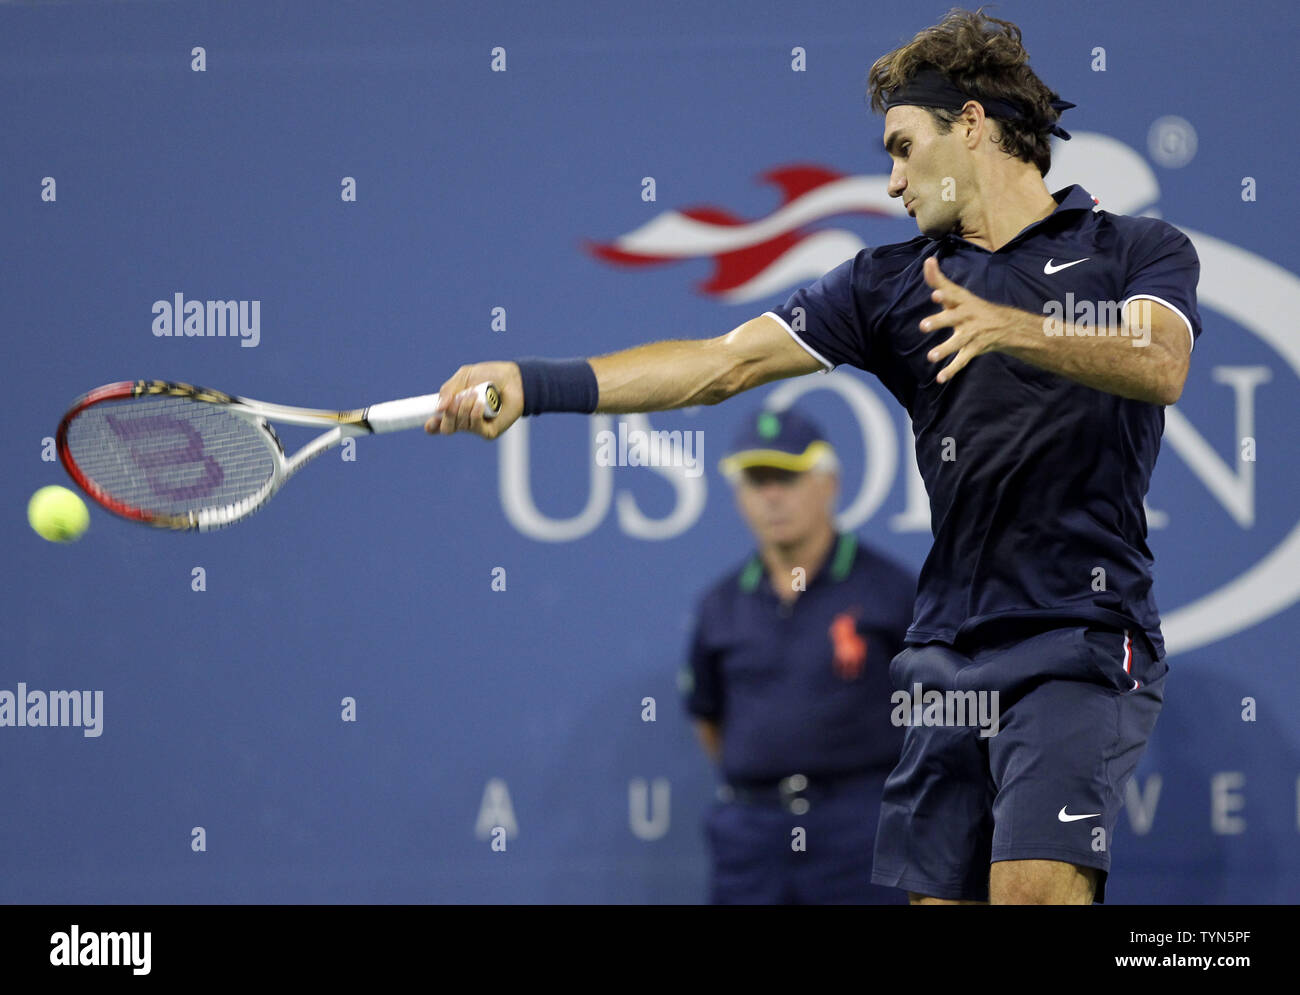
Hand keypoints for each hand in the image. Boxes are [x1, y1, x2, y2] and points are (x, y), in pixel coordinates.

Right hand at [425, 361, 523, 438]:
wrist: (513, 378)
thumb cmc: (489, 375)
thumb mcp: (464, 377)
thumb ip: (448, 390)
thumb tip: (438, 409)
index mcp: (454, 409)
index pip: (438, 424)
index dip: (432, 425)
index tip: (430, 420)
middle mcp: (464, 421)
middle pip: (446, 428)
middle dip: (448, 414)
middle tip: (456, 400)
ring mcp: (476, 427)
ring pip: (460, 426)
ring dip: (464, 408)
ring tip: (474, 394)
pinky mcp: (489, 431)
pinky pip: (475, 427)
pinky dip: (474, 414)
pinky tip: (480, 404)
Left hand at [919, 257, 1015, 383]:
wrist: (1004, 325)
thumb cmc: (970, 307)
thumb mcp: (957, 294)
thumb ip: (939, 279)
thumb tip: (927, 261)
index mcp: (962, 302)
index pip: (953, 296)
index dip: (945, 295)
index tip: (936, 294)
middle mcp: (967, 317)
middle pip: (953, 318)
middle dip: (939, 321)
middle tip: (923, 325)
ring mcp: (971, 334)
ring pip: (958, 342)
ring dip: (945, 349)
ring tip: (931, 356)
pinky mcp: (973, 349)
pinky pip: (962, 360)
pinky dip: (951, 370)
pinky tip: (940, 378)